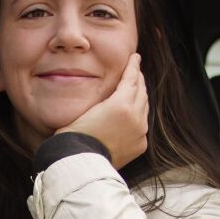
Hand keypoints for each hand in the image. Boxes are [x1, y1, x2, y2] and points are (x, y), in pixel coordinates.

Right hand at [59, 53, 148, 168]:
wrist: (78, 161)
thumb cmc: (75, 133)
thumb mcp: (89, 107)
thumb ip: (107, 95)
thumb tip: (113, 87)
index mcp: (122, 104)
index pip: (132, 78)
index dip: (133, 66)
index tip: (136, 57)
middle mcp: (136, 117)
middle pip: (141, 91)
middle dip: (138, 80)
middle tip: (135, 71)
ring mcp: (140, 132)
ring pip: (144, 107)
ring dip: (139, 97)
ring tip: (134, 91)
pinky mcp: (140, 145)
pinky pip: (142, 125)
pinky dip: (138, 116)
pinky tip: (132, 114)